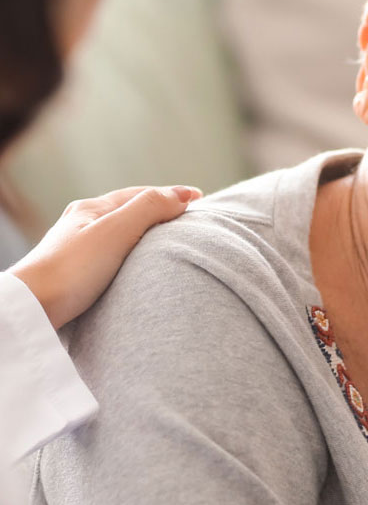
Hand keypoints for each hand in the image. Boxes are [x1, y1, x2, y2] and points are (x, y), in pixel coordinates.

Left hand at [8, 185, 201, 328]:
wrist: (31, 310)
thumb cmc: (72, 271)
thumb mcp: (116, 232)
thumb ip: (149, 209)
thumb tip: (180, 197)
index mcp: (90, 209)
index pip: (139, 194)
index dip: (171, 194)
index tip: (199, 198)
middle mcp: (80, 225)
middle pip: (127, 211)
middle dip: (157, 210)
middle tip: (186, 217)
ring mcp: (74, 250)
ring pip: (117, 234)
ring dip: (143, 233)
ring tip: (165, 241)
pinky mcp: (72, 276)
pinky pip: (109, 255)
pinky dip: (130, 253)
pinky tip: (134, 267)